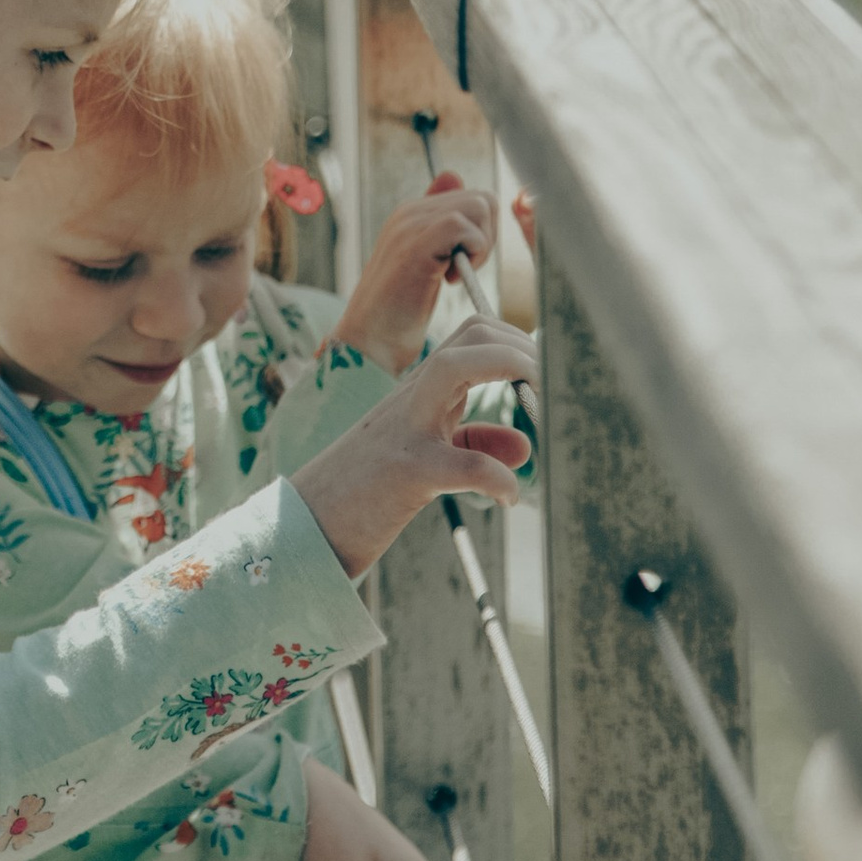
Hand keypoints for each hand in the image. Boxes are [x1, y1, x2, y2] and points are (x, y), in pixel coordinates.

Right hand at [287, 315, 533, 576]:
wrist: (307, 528)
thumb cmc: (367, 494)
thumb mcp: (428, 460)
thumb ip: (474, 446)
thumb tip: (526, 448)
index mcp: (420, 392)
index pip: (475, 333)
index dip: (521, 342)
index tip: (552, 376)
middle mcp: (412, 398)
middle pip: (472, 332)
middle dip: (525, 348)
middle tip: (554, 388)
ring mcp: (406, 429)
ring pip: (455, 366)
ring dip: (511, 371)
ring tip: (542, 410)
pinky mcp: (405, 474)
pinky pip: (464, 464)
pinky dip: (499, 478)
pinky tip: (510, 498)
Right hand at [336, 172, 499, 372]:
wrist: (369, 342)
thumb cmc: (398, 312)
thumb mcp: (426, 261)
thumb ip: (441, 224)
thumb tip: (453, 176)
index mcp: (413, 214)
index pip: (472, 197)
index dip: (482, 230)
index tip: (465, 262)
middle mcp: (410, 211)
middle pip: (482, 199)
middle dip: (487, 237)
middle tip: (464, 269)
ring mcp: (410, 224)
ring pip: (478, 206)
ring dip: (481, 245)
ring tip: (455, 274)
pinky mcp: (415, 244)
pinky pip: (463, 226)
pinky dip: (471, 253)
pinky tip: (448, 279)